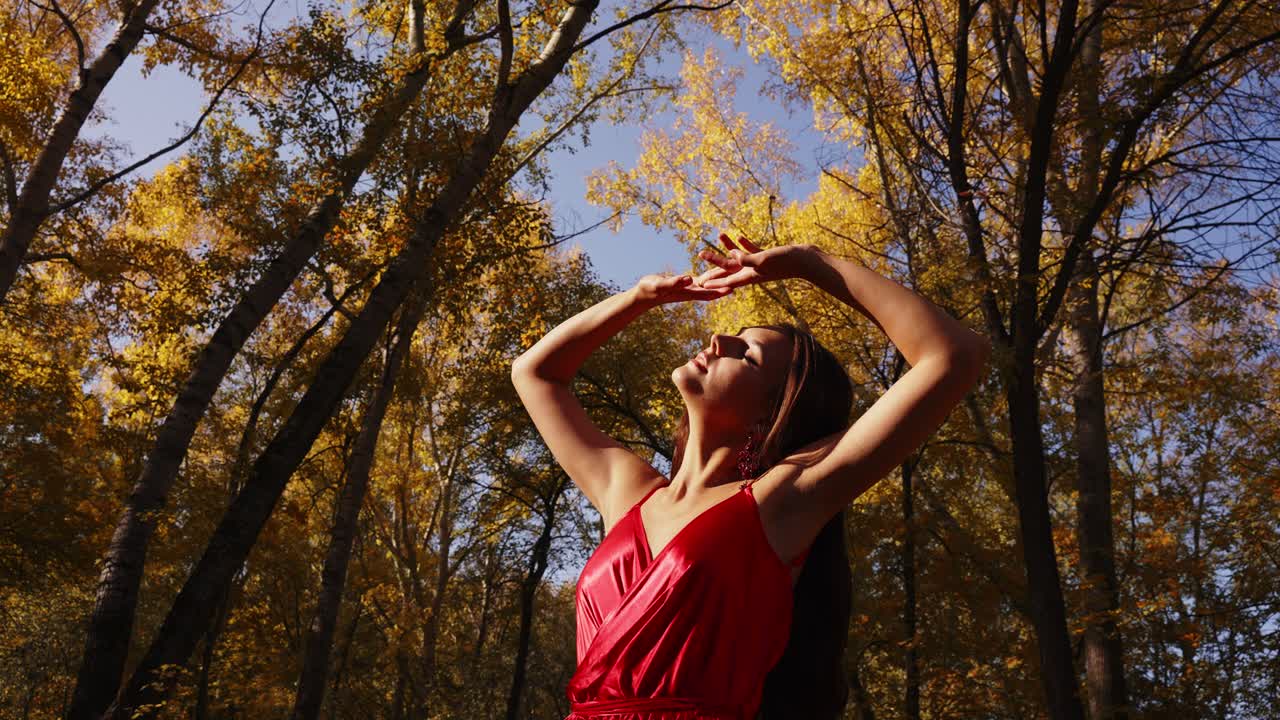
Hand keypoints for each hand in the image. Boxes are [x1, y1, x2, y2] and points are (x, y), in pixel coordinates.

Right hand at [632, 271, 734, 306]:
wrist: (646, 292)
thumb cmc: (651, 289)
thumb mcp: (662, 284)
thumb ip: (675, 282)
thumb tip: (688, 279)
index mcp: (688, 293)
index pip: (708, 293)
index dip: (720, 290)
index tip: (733, 287)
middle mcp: (694, 291)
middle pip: (714, 287)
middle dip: (728, 283)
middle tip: (742, 276)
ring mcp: (692, 287)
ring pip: (712, 282)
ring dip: (725, 277)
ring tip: (739, 270)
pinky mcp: (690, 282)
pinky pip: (706, 277)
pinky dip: (715, 272)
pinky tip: (723, 266)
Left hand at [693, 234, 814, 289]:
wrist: (807, 260)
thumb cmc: (786, 261)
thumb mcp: (764, 259)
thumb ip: (747, 259)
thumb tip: (732, 256)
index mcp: (750, 275)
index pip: (728, 280)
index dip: (713, 282)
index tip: (700, 285)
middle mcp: (753, 272)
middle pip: (729, 270)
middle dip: (715, 268)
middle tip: (701, 265)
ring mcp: (760, 264)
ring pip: (739, 257)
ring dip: (728, 249)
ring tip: (719, 237)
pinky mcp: (768, 256)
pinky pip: (752, 250)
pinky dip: (744, 244)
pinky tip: (738, 236)